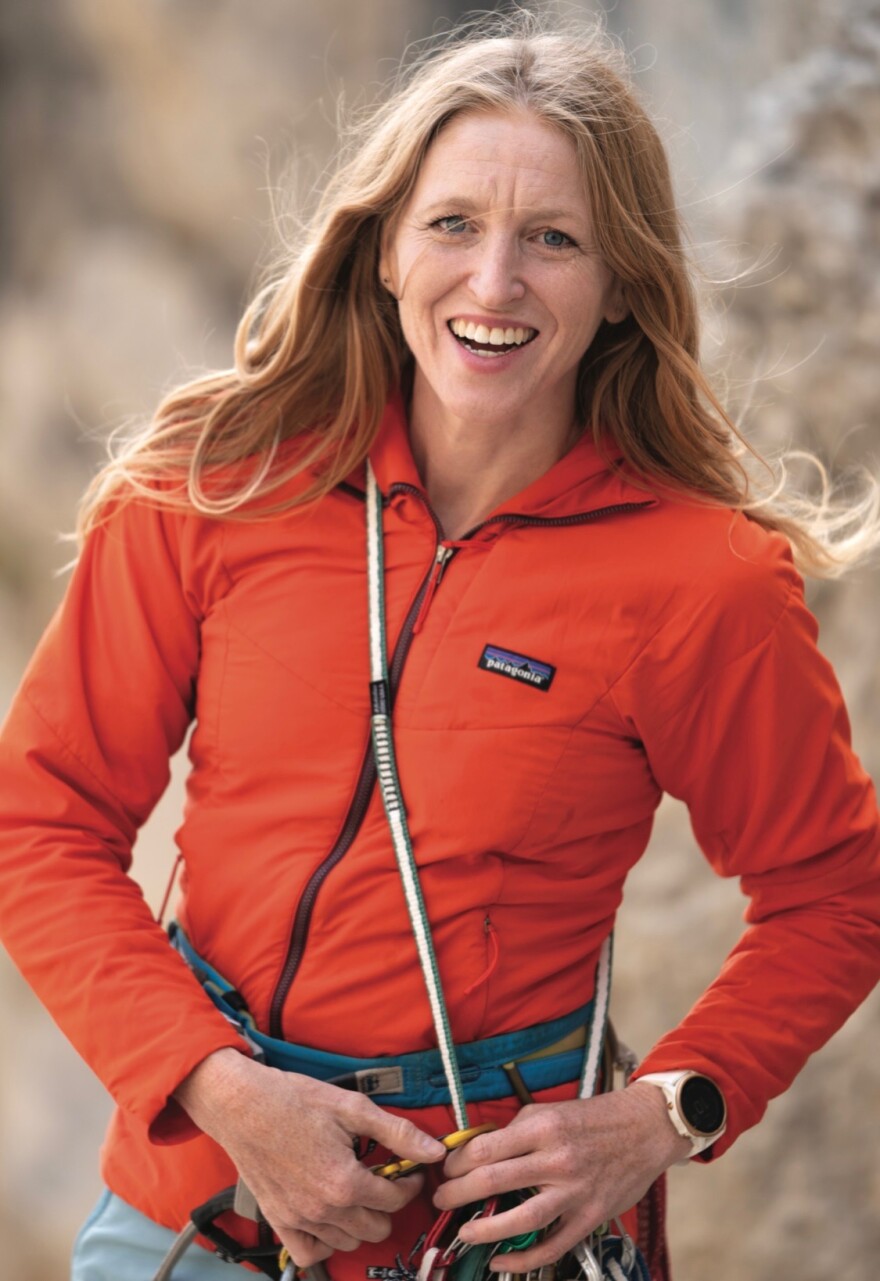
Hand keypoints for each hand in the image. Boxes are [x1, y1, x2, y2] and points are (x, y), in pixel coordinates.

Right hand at [174, 1048, 445, 1265]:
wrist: (243, 1105)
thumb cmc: (293, 1100)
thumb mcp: (353, 1108)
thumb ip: (398, 1133)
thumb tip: (434, 1150)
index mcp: (345, 1182)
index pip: (395, 1200)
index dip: (409, 1183)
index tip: (408, 1169)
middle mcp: (323, 1209)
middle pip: (376, 1227)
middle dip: (388, 1204)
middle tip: (384, 1179)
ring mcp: (298, 1219)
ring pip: (348, 1242)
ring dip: (360, 1222)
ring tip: (357, 1191)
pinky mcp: (278, 1221)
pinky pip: (309, 1253)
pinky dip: (325, 1242)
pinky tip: (330, 1216)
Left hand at [433, 1084, 690, 1270]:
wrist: (645, 1129)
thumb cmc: (594, 1118)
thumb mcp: (550, 1111)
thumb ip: (517, 1130)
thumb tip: (481, 1149)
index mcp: (543, 1127)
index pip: (486, 1148)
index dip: (458, 1162)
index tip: (447, 1168)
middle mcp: (557, 1159)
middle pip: (494, 1180)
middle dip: (458, 1193)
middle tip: (441, 1199)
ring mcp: (575, 1191)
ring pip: (521, 1218)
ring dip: (486, 1229)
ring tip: (465, 1232)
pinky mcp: (590, 1216)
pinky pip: (553, 1244)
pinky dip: (525, 1257)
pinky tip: (503, 1259)